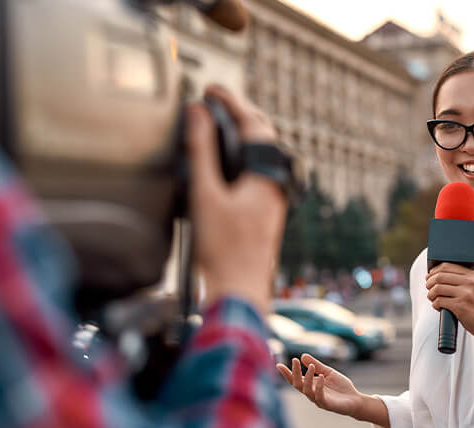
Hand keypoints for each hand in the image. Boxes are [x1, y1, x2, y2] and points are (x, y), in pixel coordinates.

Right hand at [187, 86, 285, 312]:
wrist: (238, 294)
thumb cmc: (222, 251)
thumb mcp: (204, 195)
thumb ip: (201, 151)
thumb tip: (197, 113)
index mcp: (267, 176)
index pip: (253, 124)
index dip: (231, 102)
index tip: (211, 89)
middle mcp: (276, 185)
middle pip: (264, 137)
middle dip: (241, 115)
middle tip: (217, 102)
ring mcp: (274, 200)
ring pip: (263, 156)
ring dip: (243, 136)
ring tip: (219, 125)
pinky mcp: (266, 213)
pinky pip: (258, 172)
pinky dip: (242, 157)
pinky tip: (226, 164)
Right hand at [277, 354, 363, 417]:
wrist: (355, 399)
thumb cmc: (341, 387)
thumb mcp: (328, 372)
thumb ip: (317, 365)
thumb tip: (302, 355)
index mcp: (310, 385)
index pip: (295, 380)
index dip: (287, 373)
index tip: (278, 365)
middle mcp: (311, 393)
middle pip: (297, 384)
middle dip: (295, 373)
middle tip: (294, 360)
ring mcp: (318, 400)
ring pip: (307, 390)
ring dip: (308, 378)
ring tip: (311, 366)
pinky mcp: (327, 405)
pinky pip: (320, 396)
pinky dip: (319, 386)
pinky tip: (321, 377)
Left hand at [425, 262, 473, 338]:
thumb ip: (460, 279)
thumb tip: (435, 274)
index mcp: (471, 275)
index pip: (446, 266)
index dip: (434, 271)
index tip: (429, 276)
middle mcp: (469, 282)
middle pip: (440, 276)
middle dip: (429, 282)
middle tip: (428, 288)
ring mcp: (465, 294)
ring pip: (437, 288)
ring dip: (431, 294)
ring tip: (432, 298)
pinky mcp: (460, 306)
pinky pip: (439, 301)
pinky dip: (435, 304)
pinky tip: (439, 307)